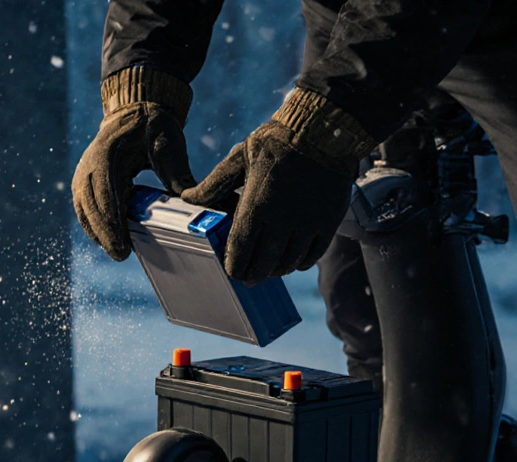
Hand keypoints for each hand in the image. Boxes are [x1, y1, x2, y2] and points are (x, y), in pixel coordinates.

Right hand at [73, 67, 195, 260]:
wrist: (136, 112)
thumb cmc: (154, 128)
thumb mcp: (168, 146)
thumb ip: (178, 174)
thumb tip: (198, 205)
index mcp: (107, 153)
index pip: (103, 191)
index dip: (111, 219)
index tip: (121, 242)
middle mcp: (89, 164)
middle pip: (91, 205)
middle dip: (105, 233)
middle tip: (121, 255)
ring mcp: (83, 173)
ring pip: (85, 209)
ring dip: (99, 231)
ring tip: (117, 251)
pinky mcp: (85, 182)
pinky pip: (85, 208)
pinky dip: (95, 225)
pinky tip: (108, 239)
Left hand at [182, 89, 375, 285]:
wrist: (325, 130)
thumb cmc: (278, 140)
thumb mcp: (240, 157)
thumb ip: (215, 183)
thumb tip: (188, 197)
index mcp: (256, 206)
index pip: (240, 250)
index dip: (234, 266)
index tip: (231, 271)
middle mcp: (282, 221)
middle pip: (264, 264)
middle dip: (253, 274)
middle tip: (249, 277)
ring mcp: (307, 224)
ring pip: (289, 263)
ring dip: (277, 269)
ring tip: (270, 268)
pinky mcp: (329, 222)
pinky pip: (313, 255)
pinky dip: (301, 262)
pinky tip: (294, 259)